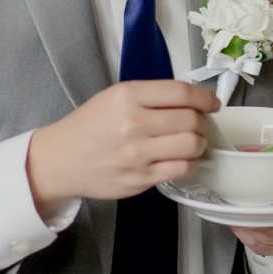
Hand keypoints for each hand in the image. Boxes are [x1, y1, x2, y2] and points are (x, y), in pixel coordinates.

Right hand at [26, 80, 219, 210]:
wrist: (59, 160)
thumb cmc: (89, 126)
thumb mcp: (115, 97)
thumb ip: (152, 96)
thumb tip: (194, 101)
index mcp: (127, 96)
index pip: (182, 94)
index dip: (205, 97)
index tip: (212, 103)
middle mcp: (133, 124)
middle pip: (191, 120)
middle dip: (203, 121)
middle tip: (200, 123)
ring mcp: (137, 155)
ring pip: (192, 145)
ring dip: (200, 143)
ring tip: (193, 141)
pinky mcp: (140, 179)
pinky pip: (181, 169)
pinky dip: (191, 162)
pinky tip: (184, 158)